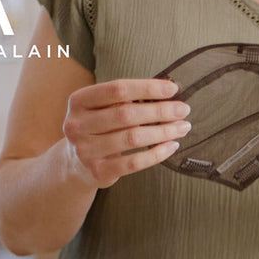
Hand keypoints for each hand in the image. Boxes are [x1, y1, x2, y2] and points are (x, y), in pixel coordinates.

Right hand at [61, 78, 190, 187]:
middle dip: (161, 111)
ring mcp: (86, 150)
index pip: (118, 89)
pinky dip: (157, 153)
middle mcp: (77, 124)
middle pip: (126, 114)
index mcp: (78, 101)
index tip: (173, 89)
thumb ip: (125, 100)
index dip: (148, 88)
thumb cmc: (97, 129)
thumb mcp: (100, 109)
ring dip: (163, 131)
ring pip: (133, 138)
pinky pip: (134, 162)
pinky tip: (171, 146)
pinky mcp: (98, 171)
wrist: (75, 165)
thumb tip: (168, 92)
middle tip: (183, 110)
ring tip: (182, 127)